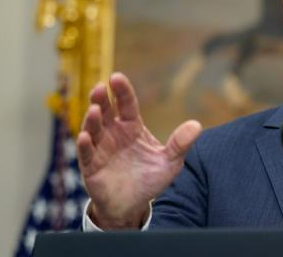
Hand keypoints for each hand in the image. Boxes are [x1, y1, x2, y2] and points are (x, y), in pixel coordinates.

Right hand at [76, 72, 201, 228]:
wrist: (133, 205)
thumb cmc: (150, 179)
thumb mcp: (170, 162)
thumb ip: (180, 144)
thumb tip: (197, 125)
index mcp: (132, 127)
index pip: (126, 104)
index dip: (122, 91)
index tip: (116, 77)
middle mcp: (113, 133)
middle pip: (105, 111)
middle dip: (101, 99)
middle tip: (100, 87)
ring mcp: (100, 148)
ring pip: (93, 129)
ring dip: (92, 119)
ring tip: (94, 110)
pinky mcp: (90, 166)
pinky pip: (86, 153)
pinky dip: (85, 145)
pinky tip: (85, 137)